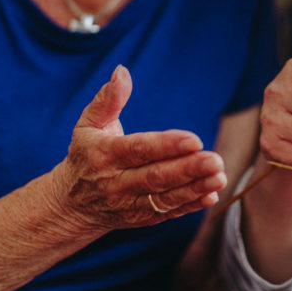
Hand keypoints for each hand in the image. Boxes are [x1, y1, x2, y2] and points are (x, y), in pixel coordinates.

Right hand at [51, 65, 226, 231]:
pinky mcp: (140, 219)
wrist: (71, 204)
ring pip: (165, 198)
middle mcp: (116, 183)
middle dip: (188, 169)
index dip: (167, 146)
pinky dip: (190, 206)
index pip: (139, 149)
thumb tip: (122, 71)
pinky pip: (168, 213)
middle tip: (215, 160)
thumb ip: (108, 99)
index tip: (194, 140)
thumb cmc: (86, 154)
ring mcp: (128, 204)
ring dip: (195, 188)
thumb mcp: (89, 124)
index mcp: (104, 155)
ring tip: (220, 177)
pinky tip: (211, 196)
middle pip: (156, 177)